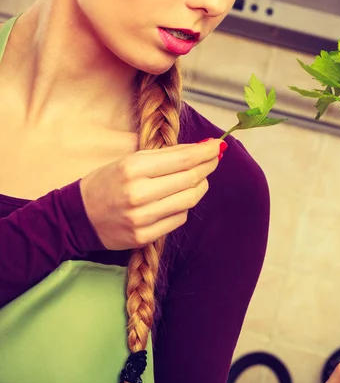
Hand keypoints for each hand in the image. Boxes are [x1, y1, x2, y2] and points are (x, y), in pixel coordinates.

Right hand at [80, 139, 222, 249]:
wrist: (80, 216)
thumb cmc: (108, 182)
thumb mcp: (131, 161)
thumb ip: (165, 156)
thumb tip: (200, 148)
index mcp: (133, 169)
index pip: (182, 159)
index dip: (205, 152)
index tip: (217, 145)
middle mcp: (138, 194)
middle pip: (190, 179)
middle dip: (207, 167)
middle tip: (214, 159)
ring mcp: (142, 218)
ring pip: (189, 201)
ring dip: (200, 187)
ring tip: (200, 178)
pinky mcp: (144, 237)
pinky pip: (178, 219)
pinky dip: (185, 206)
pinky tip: (180, 198)